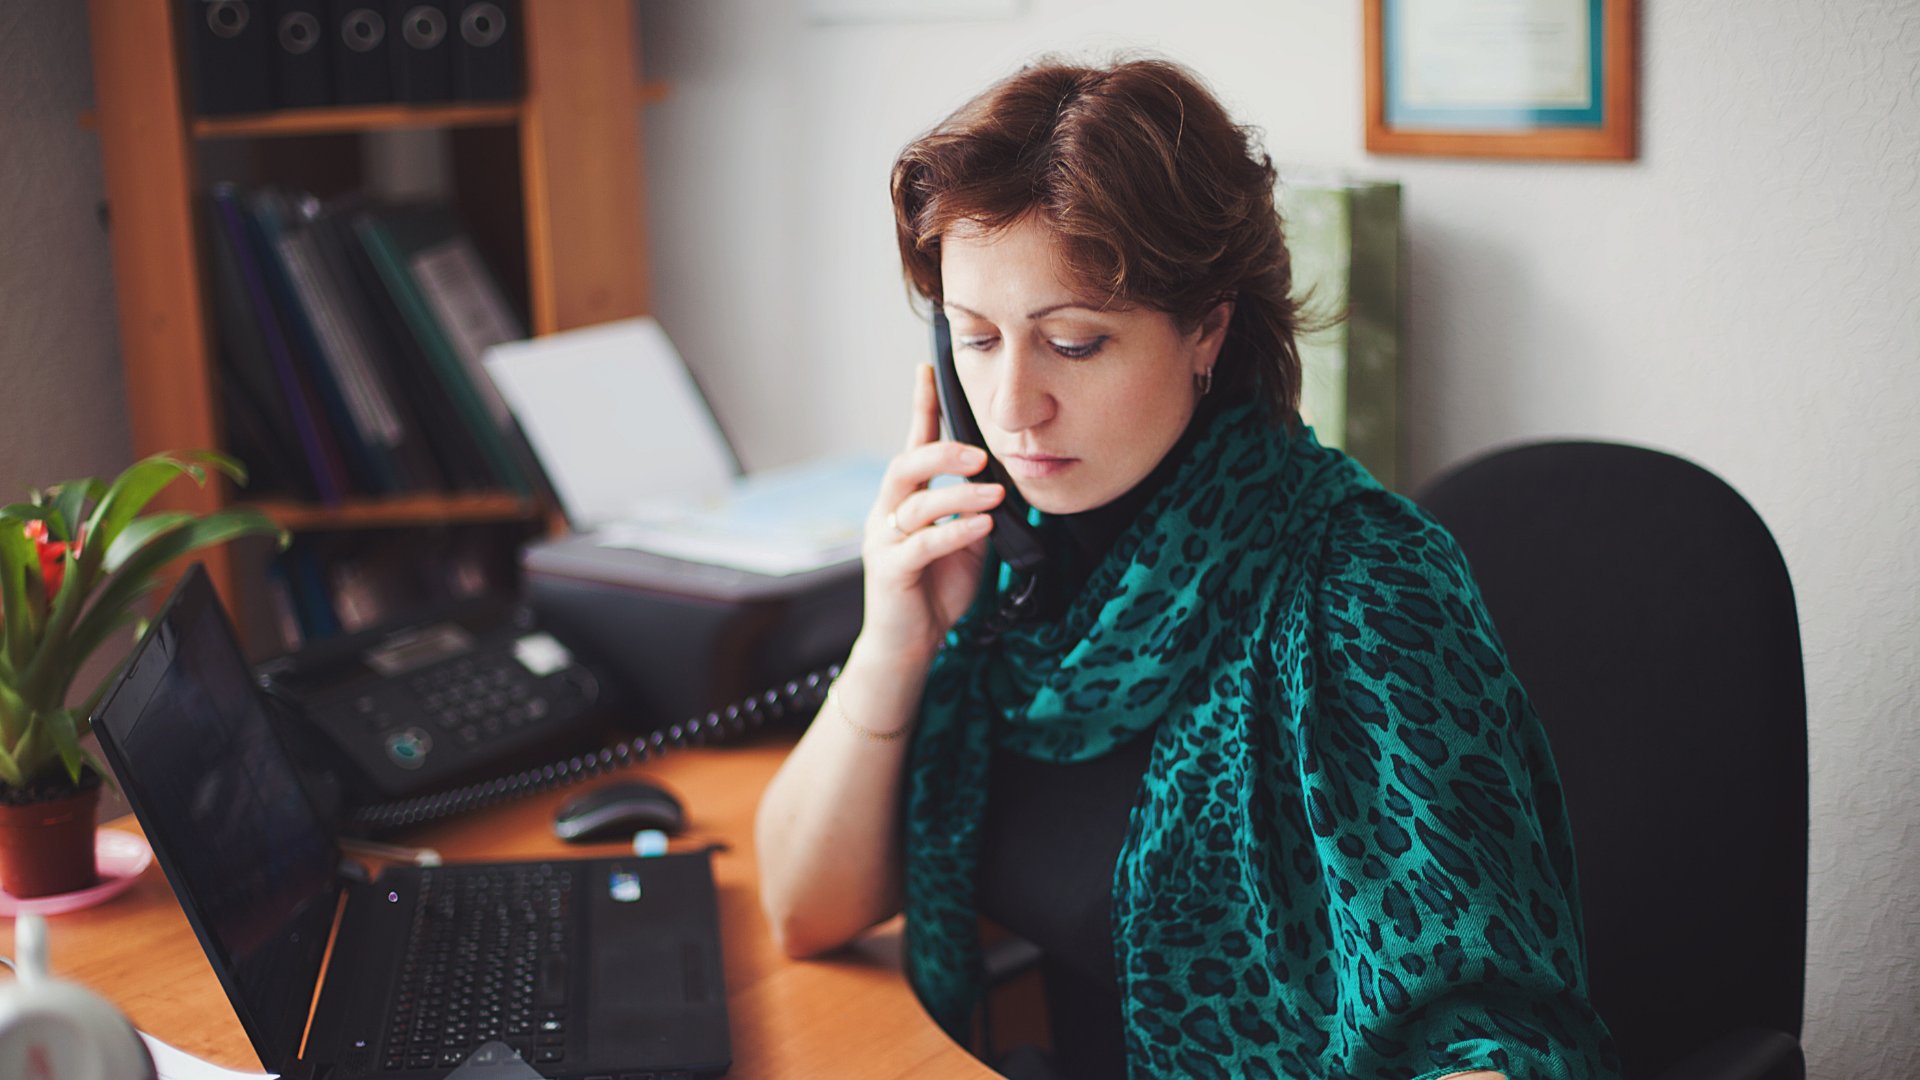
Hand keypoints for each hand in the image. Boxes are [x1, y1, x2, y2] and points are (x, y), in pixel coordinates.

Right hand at [856, 363, 1003, 666]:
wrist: (908, 644)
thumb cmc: (934, 590)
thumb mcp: (964, 542)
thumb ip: (975, 510)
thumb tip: (1003, 482)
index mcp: (905, 500)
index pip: (913, 444)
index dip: (921, 406)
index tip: (929, 368)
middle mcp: (887, 512)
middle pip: (906, 465)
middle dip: (943, 451)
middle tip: (980, 452)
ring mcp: (883, 541)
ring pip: (916, 503)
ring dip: (960, 493)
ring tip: (996, 492)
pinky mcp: (889, 570)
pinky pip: (921, 544)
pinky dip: (955, 531)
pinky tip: (981, 524)